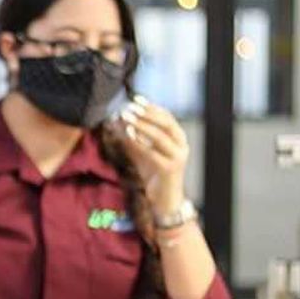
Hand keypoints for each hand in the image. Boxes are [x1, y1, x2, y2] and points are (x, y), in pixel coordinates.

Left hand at [111, 97, 189, 218]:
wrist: (164, 199)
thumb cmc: (154, 174)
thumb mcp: (143, 152)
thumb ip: (134, 138)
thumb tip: (117, 122)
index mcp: (179, 138)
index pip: (167, 117)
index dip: (152, 107)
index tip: (136, 99)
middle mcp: (182, 146)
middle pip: (166, 123)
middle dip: (147, 113)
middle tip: (130, 107)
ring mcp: (178, 157)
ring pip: (160, 136)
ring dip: (142, 125)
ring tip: (127, 117)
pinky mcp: (170, 168)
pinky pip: (153, 152)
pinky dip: (140, 142)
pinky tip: (128, 135)